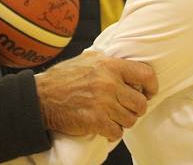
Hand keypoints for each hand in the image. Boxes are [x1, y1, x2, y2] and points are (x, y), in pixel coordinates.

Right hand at [35, 50, 156, 141]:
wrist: (41, 97)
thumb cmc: (63, 77)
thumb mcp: (87, 59)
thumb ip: (108, 60)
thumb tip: (127, 62)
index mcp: (110, 65)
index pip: (146, 74)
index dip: (151, 86)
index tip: (148, 93)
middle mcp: (109, 83)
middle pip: (141, 103)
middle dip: (136, 108)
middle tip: (127, 109)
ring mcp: (103, 103)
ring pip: (130, 120)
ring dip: (123, 121)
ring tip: (113, 117)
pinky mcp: (95, 121)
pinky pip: (117, 133)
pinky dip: (112, 133)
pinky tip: (104, 127)